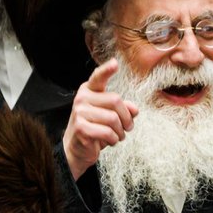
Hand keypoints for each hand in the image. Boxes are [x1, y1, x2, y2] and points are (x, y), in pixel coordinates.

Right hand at [63, 58, 138, 179]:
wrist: (78, 149)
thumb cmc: (97, 129)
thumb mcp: (112, 117)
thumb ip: (124, 109)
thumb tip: (134, 109)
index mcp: (90, 91)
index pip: (98, 78)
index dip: (107, 70)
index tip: (115, 63)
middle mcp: (82, 98)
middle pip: (116, 101)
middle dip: (127, 117)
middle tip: (127, 127)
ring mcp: (79, 112)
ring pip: (113, 119)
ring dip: (120, 132)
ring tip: (117, 136)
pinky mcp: (81, 127)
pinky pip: (108, 132)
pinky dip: (114, 140)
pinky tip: (109, 141)